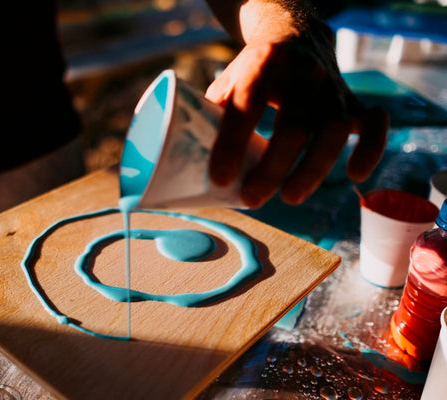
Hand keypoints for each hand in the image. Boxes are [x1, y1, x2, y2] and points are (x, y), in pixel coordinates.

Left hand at [205, 0, 388, 207]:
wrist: (295, 36)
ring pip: (334, 130)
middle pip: (295, 125)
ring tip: (290, 198)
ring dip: (314, 169)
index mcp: (263, 63)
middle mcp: (304, 74)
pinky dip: (371, 149)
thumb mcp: (229, 80)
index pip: (247, 105)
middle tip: (251, 200)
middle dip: (272, 168)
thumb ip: (214, 114)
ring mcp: (333, 88)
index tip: (220, 179)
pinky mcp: (353, 101)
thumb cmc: (254, 70)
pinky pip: (374, 124)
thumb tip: (190, 161)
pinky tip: (355, 176)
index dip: (232, 143)